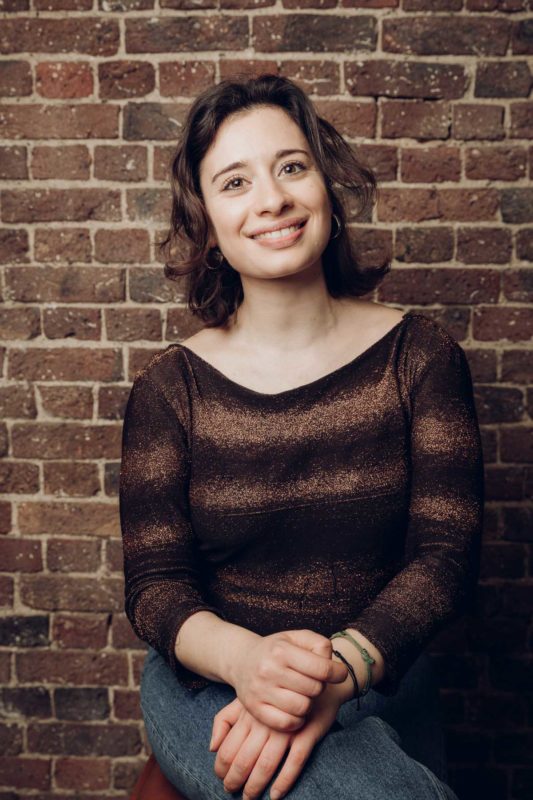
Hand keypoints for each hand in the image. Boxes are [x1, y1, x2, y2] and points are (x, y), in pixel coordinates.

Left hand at [210, 683, 343, 799]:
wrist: (311, 673)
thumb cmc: (274, 691)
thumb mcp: (245, 699)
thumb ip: (225, 719)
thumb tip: (212, 747)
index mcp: (248, 714)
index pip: (228, 748)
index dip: (222, 768)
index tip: (221, 778)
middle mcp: (265, 721)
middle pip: (244, 759)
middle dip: (235, 780)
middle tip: (232, 791)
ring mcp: (286, 727)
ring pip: (267, 764)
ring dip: (256, 785)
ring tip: (250, 797)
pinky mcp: (307, 731)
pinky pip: (295, 761)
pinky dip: (284, 781)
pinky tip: (276, 794)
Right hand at [230, 629, 347, 731]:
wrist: (242, 660)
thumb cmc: (277, 650)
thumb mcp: (296, 638)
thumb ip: (318, 644)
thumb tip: (333, 665)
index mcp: (281, 650)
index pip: (321, 668)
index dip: (337, 673)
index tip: (340, 674)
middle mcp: (268, 669)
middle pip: (314, 689)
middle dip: (320, 687)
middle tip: (313, 682)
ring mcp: (260, 691)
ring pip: (303, 708)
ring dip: (309, 704)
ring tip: (303, 695)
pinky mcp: (255, 709)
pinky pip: (287, 723)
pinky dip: (296, 719)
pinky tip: (294, 709)